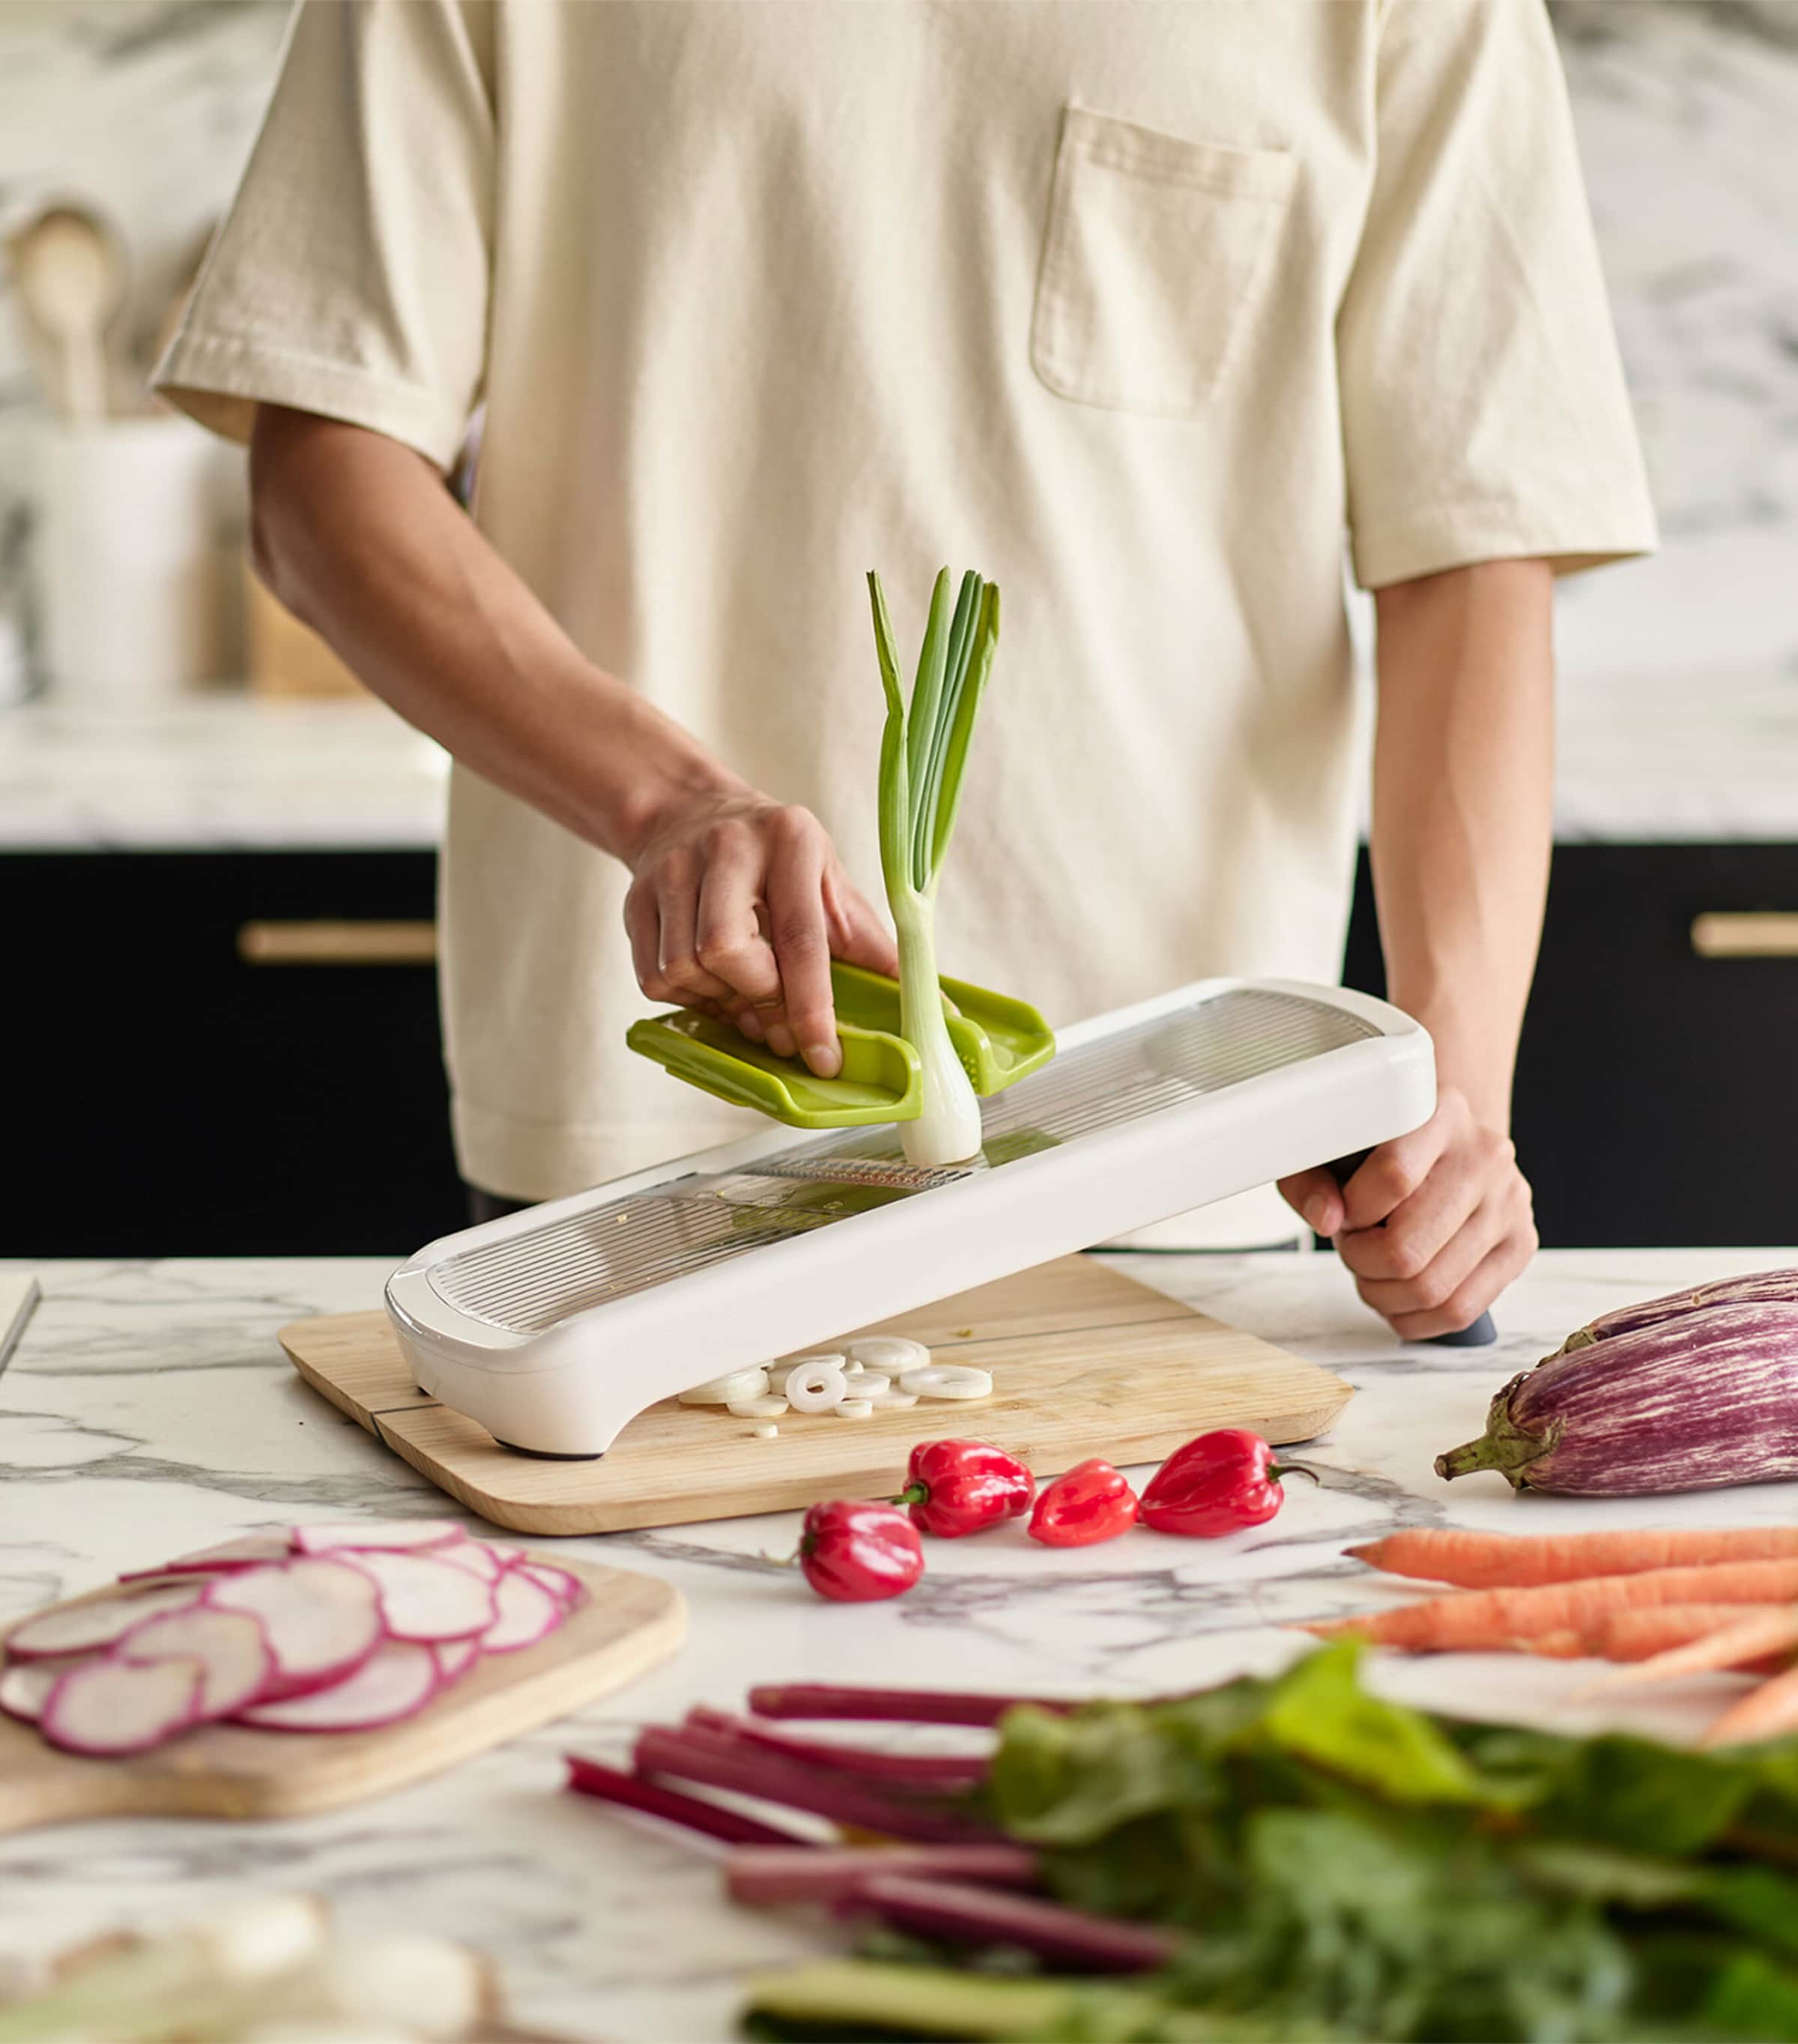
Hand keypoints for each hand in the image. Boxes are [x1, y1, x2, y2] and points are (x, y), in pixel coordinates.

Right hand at [623, 790, 898, 1077]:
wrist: (689, 813)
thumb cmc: (777, 862)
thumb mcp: (831, 886)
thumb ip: (874, 949)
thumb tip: (937, 1014)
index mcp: (790, 841)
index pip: (800, 937)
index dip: (811, 1007)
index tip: (823, 1057)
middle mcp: (726, 848)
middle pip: (729, 955)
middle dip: (758, 1001)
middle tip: (778, 1023)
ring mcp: (672, 870)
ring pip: (685, 970)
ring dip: (720, 1001)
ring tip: (744, 993)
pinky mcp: (634, 898)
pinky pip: (654, 977)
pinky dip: (687, 996)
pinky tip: (711, 982)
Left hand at [1277, 1087, 1537, 1338]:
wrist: (1446, 1142)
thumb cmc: (1381, 1147)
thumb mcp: (1331, 1146)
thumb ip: (1311, 1177)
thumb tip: (1326, 1219)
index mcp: (1439, 1114)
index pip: (1394, 1176)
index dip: (1353, 1212)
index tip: (1342, 1215)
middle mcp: (1484, 1155)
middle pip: (1408, 1246)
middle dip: (1362, 1262)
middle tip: (1352, 1247)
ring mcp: (1510, 1202)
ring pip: (1433, 1287)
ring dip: (1383, 1294)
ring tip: (1371, 1269)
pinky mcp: (1520, 1244)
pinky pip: (1463, 1309)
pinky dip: (1415, 1318)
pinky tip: (1395, 1297)